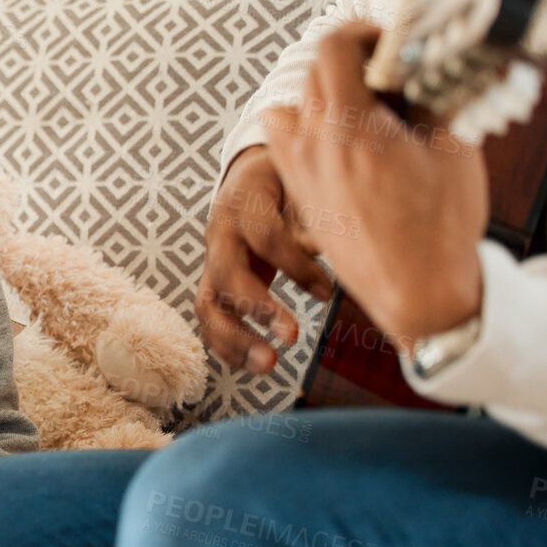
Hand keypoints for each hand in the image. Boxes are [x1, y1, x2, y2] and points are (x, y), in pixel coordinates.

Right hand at [195, 146, 333, 373]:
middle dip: (257, 307)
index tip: (327, 291)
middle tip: (292, 337)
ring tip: (269, 365)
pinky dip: (228, 347)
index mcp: (242, 201)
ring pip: (209, 304)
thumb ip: (315, 216)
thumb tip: (338, 251)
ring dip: (235, 339)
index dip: (295, 264)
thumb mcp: (301, 184)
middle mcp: (219, 233)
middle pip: (226, 272)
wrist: (248, 179)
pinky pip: (211, 321)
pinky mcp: (214, 286)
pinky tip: (254, 366)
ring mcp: (212, 262)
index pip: (265, 235)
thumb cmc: (284, 183)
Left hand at [262, 22, 486, 339]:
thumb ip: (433, 98)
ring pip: (293, 107)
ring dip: (324, 96)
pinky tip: (342, 144)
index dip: (364, 32)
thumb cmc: (441, 227)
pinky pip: (285, 144)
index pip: (334, 46)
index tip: (389, 41)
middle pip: (315, 73)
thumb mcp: (454, 149)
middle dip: (353, 62)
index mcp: (352, 125)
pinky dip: (306, 130)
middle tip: (392, 78)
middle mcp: (313, 143)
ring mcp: (299, 170)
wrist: (420, 293)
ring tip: (365, 112)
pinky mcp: (299, 194)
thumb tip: (428, 66)